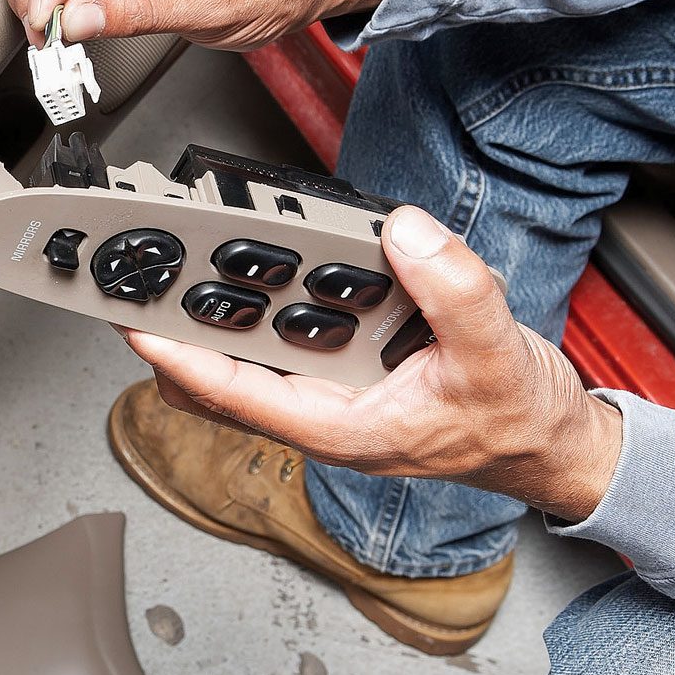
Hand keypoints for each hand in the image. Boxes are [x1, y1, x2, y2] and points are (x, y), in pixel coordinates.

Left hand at [123, 206, 623, 522]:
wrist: (540, 440)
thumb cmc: (512, 422)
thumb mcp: (496, 354)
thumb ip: (454, 291)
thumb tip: (404, 235)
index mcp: (340, 428)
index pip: (236, 393)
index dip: (177, 357)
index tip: (134, 323)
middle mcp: (322, 412)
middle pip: (223, 376)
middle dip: (180, 331)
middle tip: (149, 277)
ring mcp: (330, 392)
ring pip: (249, 356)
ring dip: (220, 313)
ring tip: (190, 257)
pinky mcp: (345, 369)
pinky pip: (287, 338)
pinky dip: (269, 303)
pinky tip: (272, 265)